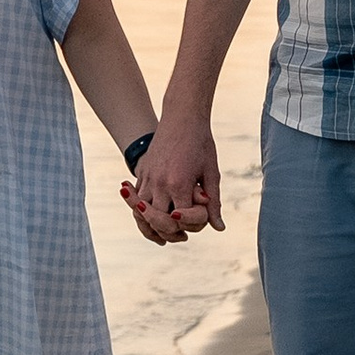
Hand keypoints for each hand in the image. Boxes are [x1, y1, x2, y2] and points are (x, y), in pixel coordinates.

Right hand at [125, 114, 223, 243]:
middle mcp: (159, 183)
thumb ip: (213, 202)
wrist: (182, 117)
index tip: (201, 220)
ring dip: (151, 228)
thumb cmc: (201, 143)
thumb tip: (219, 228)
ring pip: (141, 214)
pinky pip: (136, 200)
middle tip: (182, 236)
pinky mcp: (142, 172)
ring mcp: (147, 177)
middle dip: (171, 233)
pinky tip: (150, 219)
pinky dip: (141, 213)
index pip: (181, 219)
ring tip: (164, 237)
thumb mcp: (211, 172)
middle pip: (158, 221)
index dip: (193, 224)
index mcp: (179, 183)